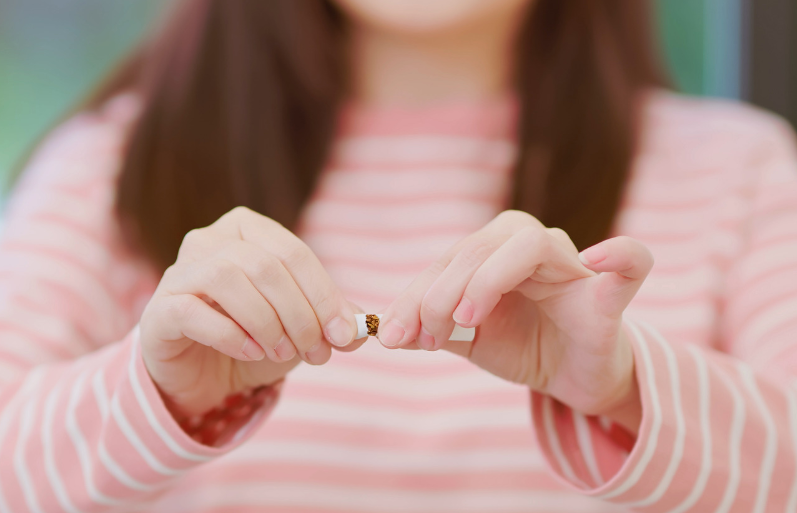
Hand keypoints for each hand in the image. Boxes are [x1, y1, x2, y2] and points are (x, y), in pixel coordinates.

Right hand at [139, 207, 363, 416]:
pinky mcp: (159, 310)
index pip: (294, 253)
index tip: (345, 334)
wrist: (204, 376)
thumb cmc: (256, 339)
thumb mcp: (300, 328)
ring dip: (267, 323)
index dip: (324, 295)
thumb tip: (360, 327)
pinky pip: (193, 312)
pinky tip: (252, 353)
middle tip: (318, 352)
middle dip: (300, 314)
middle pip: (265, 266)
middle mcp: (208, 240)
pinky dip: (231, 335)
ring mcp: (179, 272)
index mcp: (247, 229)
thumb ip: (330, 322)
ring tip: (283, 353)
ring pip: (228, 280)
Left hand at [377, 210, 652, 433]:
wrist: (572, 376)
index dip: (414, 296)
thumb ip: (431, 331)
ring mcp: (572, 265)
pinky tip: (597, 260)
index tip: (394, 336)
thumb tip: (386, 334)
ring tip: (468, 321)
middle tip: (428, 339)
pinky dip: (620, 254)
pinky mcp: (609, 294)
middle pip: (477, 249)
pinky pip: (630, 261)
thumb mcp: (468, 340)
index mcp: (494, 250)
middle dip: (440, 295)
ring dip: (489, 281)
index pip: (447, 261)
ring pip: (529, 246)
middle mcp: (530, 245)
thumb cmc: (523, 345)